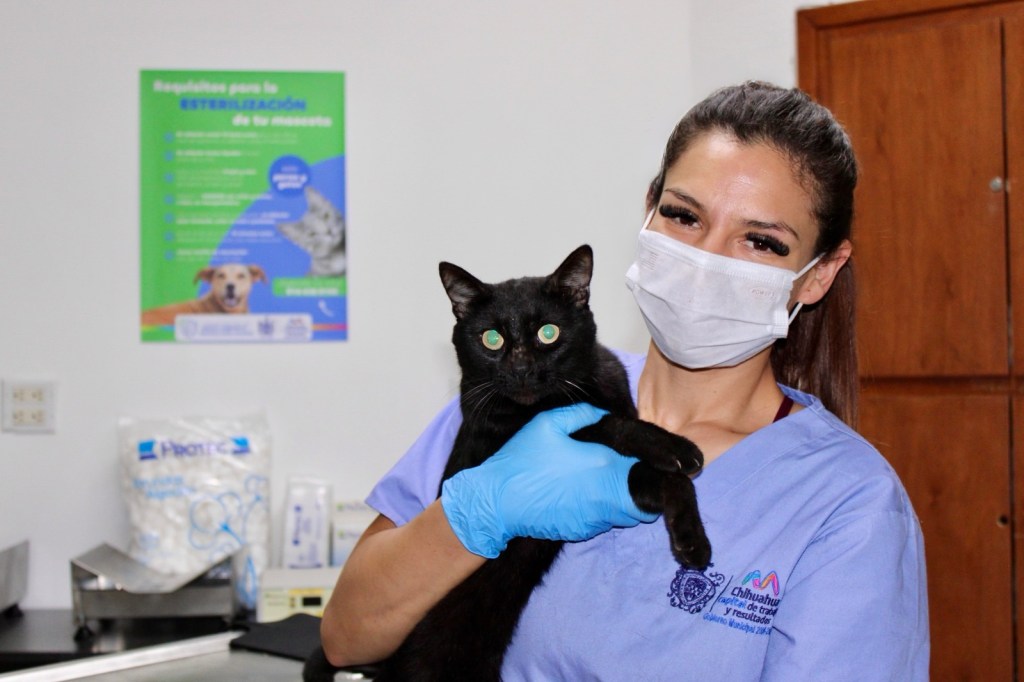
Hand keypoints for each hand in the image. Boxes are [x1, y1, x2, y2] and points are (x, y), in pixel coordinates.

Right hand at [440, 403, 658, 557]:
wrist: (496, 503)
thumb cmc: (521, 460)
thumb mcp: (549, 424)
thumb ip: (583, 414)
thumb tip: (607, 414)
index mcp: (604, 465)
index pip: (647, 472)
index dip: (657, 466)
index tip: (661, 462)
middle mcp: (606, 496)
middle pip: (644, 498)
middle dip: (642, 486)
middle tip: (629, 470)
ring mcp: (595, 519)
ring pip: (627, 512)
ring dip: (623, 498)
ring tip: (604, 481)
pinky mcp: (582, 532)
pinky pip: (605, 520)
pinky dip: (602, 509)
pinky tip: (582, 495)